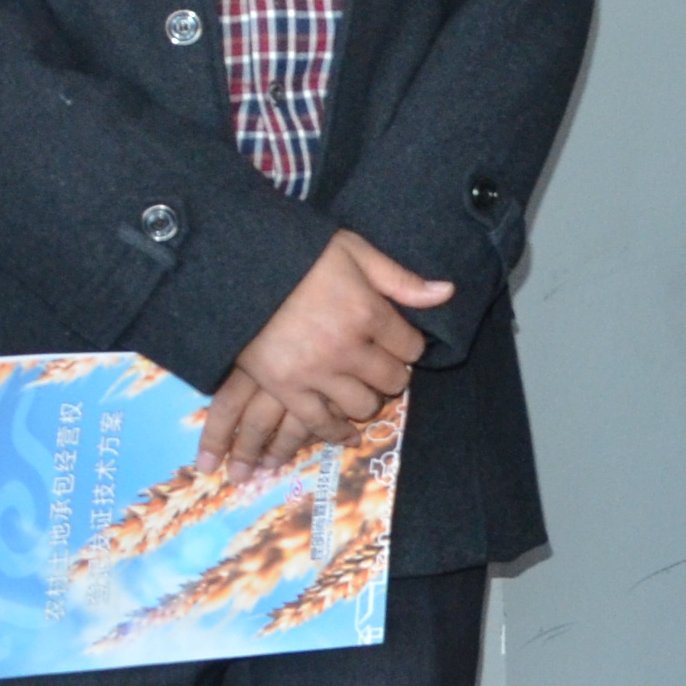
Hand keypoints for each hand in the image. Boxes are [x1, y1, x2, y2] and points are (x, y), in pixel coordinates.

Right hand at [204, 229, 446, 469]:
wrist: (238, 270)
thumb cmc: (300, 256)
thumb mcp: (355, 252)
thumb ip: (400, 279)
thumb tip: (447, 293)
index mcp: (368, 312)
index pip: (411, 347)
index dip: (408, 346)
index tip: (398, 342)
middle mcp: (347, 348)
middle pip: (390, 380)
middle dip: (391, 374)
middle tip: (381, 367)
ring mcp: (316, 372)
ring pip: (361, 404)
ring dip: (366, 399)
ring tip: (361, 389)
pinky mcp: (285, 388)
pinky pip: (319, 422)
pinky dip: (335, 431)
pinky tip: (345, 433)